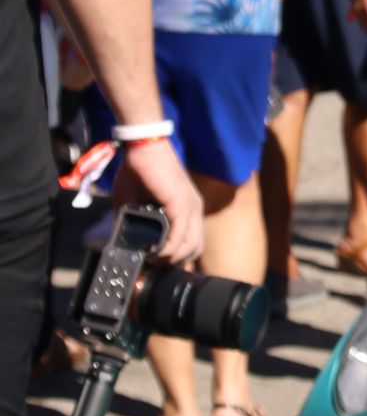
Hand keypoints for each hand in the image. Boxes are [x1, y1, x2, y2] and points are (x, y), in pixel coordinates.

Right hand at [118, 137, 204, 263]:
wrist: (142, 148)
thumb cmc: (138, 172)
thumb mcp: (133, 204)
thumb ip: (132, 223)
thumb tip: (124, 243)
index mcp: (187, 209)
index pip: (191, 243)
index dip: (175, 259)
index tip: (156, 267)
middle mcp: (194, 209)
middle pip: (193, 249)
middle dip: (173, 264)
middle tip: (152, 267)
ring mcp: (190, 207)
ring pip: (189, 246)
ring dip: (169, 259)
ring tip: (150, 260)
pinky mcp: (181, 203)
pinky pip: (180, 235)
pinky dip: (167, 249)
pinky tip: (153, 252)